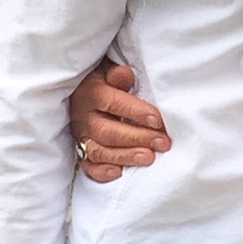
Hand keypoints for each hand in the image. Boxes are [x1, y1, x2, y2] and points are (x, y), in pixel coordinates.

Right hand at [66, 63, 170, 183]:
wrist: (83, 91)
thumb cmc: (106, 81)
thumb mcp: (110, 70)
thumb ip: (118, 74)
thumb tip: (124, 75)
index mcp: (91, 93)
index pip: (113, 103)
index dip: (136, 112)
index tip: (158, 120)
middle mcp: (83, 116)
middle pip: (107, 131)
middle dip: (137, 138)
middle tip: (162, 143)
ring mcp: (80, 136)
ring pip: (99, 151)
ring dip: (125, 156)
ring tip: (149, 158)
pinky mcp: (80, 151)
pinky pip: (88, 166)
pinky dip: (101, 172)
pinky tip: (119, 173)